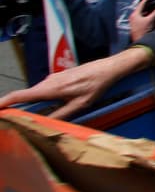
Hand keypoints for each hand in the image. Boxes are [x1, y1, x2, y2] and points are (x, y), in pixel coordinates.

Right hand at [0, 47, 154, 119]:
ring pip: (36, 93)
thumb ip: (61, 114)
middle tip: (11, 119)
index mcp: (51, 89)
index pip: (21, 95)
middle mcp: (48, 82)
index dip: (5, 102)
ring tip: (30, 114)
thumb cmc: (95, 86)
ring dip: (31, 103)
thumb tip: (45, 123)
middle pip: (26, 96)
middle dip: (16, 106)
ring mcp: (52, 78)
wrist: (107, 69)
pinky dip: (40, 98)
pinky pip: (44, 90)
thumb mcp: (79, 105)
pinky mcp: (57, 77)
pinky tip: (48, 105)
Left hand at [128, 0, 154, 41]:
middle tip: (150, 1)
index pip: (141, 4)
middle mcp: (133, 17)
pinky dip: (147, 16)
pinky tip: (150, 17)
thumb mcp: (150, 20)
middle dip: (146, 5)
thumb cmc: (142, 31)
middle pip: (141, 9)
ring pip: (141, 14)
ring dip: (147, 11)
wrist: (139, 42)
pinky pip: (142, 18)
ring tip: (152, 8)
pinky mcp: (137, 26)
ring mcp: (134, 22)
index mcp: (135, 14)